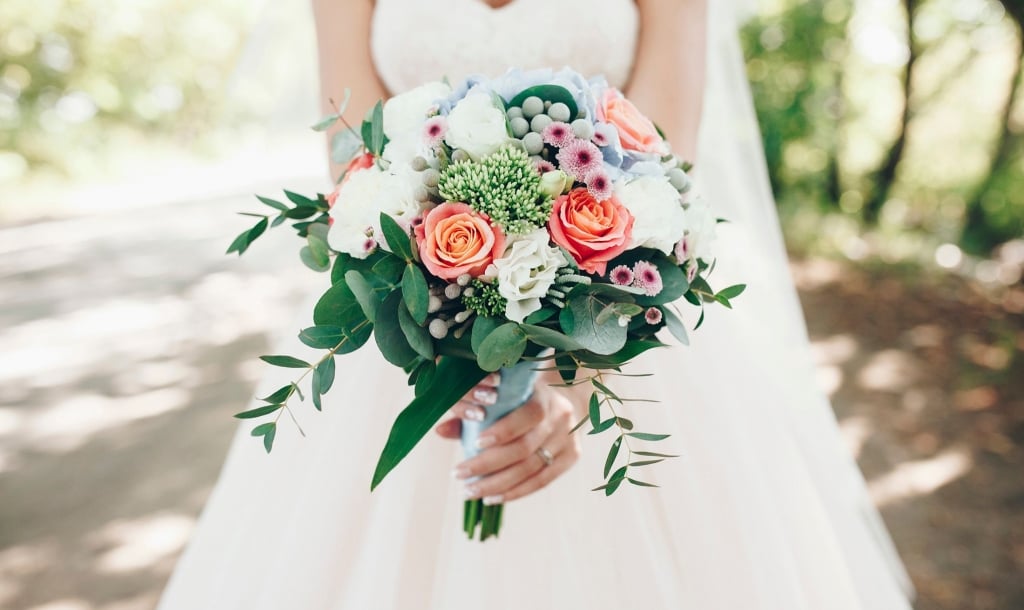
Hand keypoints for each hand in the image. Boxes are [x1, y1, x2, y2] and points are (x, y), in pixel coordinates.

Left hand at [434, 374, 580, 504]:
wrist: (567, 401)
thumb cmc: (523, 399)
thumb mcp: (503, 397)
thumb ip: (472, 414)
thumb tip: (440, 431)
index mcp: (545, 397)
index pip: (527, 416)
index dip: (502, 432)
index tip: (474, 443)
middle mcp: (561, 418)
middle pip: (524, 449)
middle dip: (488, 464)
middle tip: (459, 475)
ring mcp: (569, 440)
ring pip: (531, 470)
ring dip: (497, 485)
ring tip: (470, 491)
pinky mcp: (572, 457)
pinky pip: (541, 482)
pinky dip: (515, 492)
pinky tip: (493, 498)